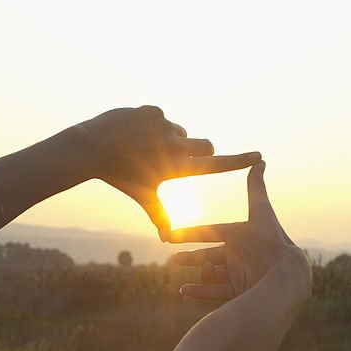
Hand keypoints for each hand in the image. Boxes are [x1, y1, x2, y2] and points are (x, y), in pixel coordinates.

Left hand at [73, 106, 260, 239]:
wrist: (91, 149)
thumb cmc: (120, 177)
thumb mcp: (142, 196)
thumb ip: (159, 215)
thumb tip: (167, 239)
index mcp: (175, 168)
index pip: (215, 165)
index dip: (239, 161)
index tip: (259, 156)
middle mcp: (174, 146)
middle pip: (205, 145)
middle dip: (198, 150)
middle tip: (176, 157)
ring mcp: (163, 126)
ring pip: (180, 131)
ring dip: (171, 138)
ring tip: (144, 146)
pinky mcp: (152, 111)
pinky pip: (162, 117)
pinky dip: (152, 124)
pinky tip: (134, 132)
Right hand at [171, 161, 312, 301]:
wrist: (285, 275)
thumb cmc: (272, 241)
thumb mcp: (260, 211)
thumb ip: (256, 188)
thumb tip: (260, 159)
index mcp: (240, 237)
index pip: (211, 233)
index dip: (190, 234)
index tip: (170, 236)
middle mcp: (239, 256)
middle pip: (209, 255)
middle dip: (191, 256)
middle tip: (173, 258)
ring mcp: (239, 275)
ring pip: (211, 273)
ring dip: (196, 271)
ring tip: (180, 273)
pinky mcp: (240, 291)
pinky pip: (215, 292)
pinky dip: (199, 291)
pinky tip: (184, 291)